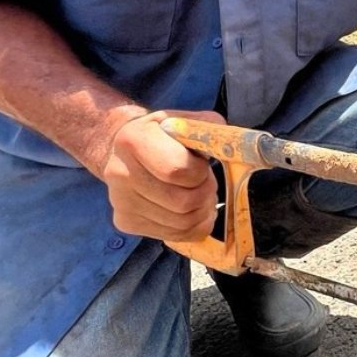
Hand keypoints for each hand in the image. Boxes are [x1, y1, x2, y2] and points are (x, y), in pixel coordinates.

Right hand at [102, 109, 226, 240]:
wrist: (128, 150)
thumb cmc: (166, 135)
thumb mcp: (187, 121)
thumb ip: (211, 130)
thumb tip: (236, 148)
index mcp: (133, 140)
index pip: (177, 170)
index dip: (199, 172)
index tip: (202, 164)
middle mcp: (119, 173)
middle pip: (182, 202)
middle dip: (205, 193)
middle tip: (206, 182)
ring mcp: (120, 201)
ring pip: (181, 223)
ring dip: (202, 211)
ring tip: (200, 194)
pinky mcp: (125, 222)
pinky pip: (174, 235)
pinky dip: (194, 226)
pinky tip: (191, 210)